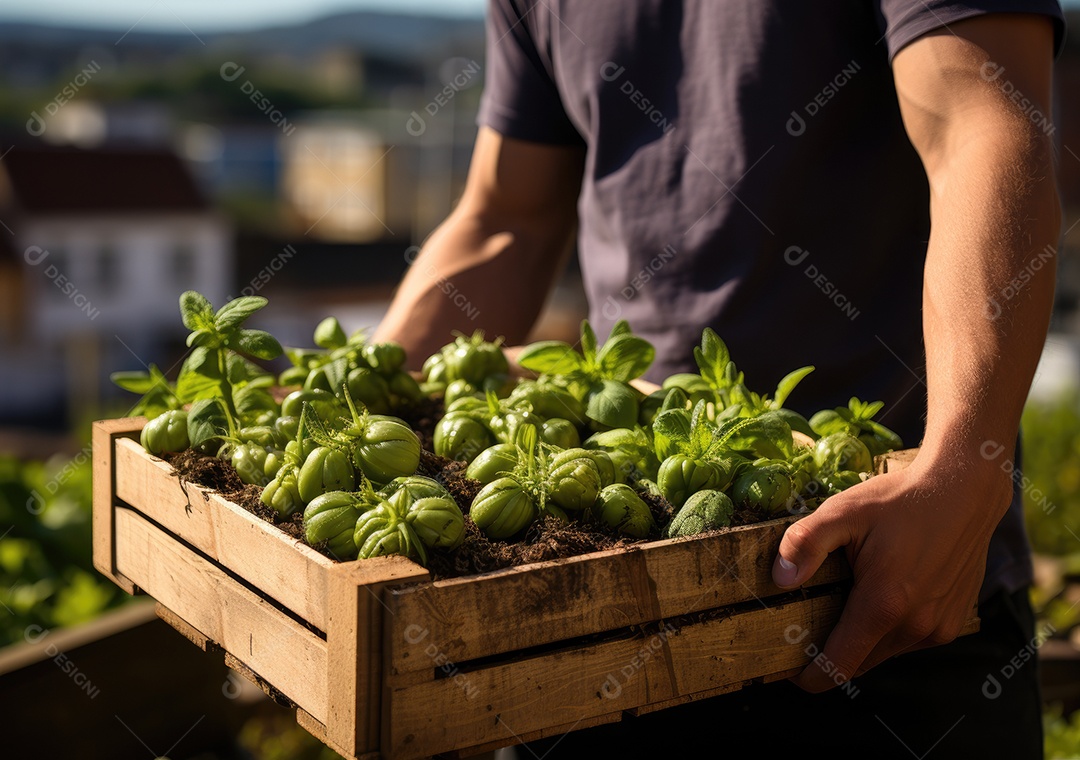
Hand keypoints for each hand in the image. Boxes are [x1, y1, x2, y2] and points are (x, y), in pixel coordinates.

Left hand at [771, 451, 1012, 691]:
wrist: (964, 491)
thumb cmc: (901, 500)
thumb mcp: (843, 511)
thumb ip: (807, 543)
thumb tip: (781, 579)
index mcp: (884, 604)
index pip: (838, 667)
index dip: (809, 676)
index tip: (788, 668)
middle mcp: (915, 626)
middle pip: (859, 663)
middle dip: (830, 653)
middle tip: (807, 623)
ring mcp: (938, 628)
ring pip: (884, 653)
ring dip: (861, 638)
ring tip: (845, 599)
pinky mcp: (953, 623)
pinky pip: (909, 641)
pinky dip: (889, 629)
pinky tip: (882, 593)